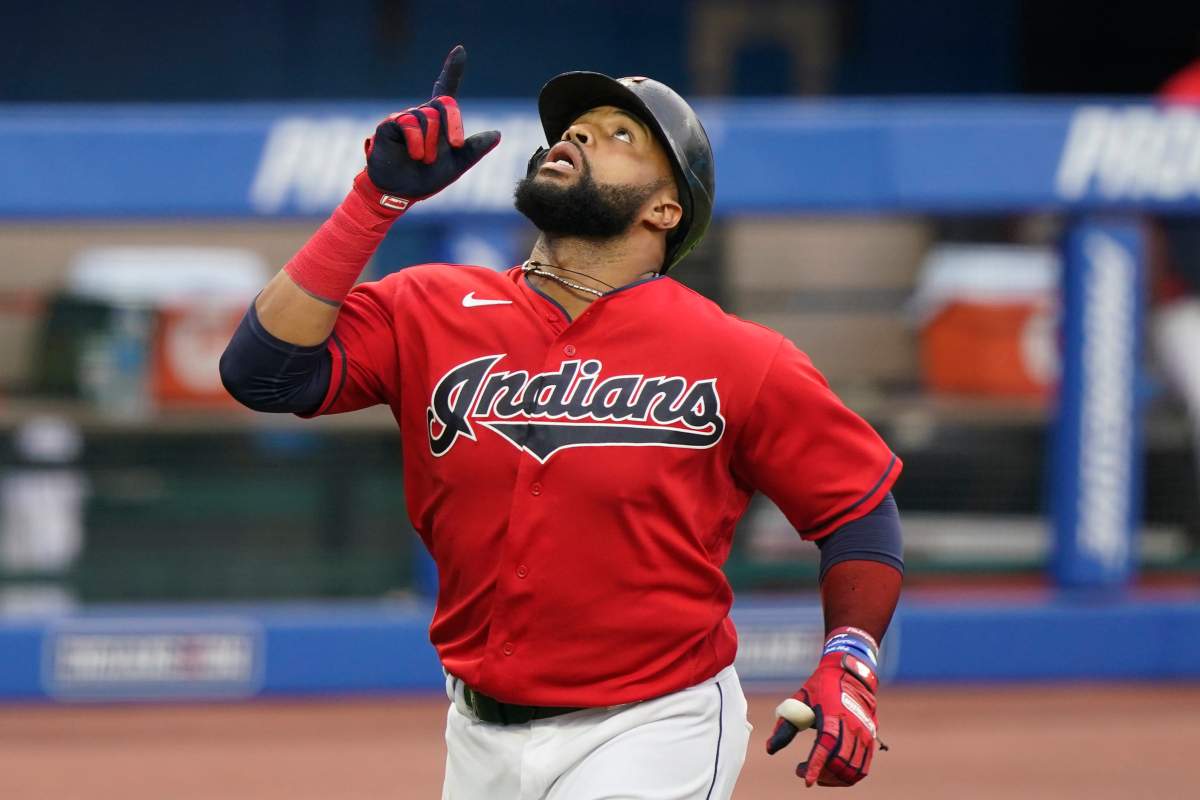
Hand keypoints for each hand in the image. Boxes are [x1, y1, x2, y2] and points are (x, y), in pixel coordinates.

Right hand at [358, 45, 500, 208]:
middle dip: (454, 124)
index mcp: (439, 121)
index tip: (460, 50)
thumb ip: (475, 149)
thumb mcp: (458, 164)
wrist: (401, 193)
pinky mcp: (389, 125)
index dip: (452, 69)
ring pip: (427, 116)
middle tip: (456, 145)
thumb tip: (497, 134)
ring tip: (425, 159)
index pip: (445, 89)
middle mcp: (422, 115)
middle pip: (444, 104)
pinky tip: (416, 154)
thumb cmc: (427, 178)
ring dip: (431, 143)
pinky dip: (416, 141)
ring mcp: (405, 118)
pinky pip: (408, 123)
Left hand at [766, 628, 881, 786]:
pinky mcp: (871, 738)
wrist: (850, 673)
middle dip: (820, 773)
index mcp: (833, 715)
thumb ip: (785, 725)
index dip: (815, 766)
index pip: (826, 747)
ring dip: (833, 778)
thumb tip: (769, 749)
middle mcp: (853, 726)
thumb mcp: (799, 701)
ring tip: (817, 773)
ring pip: (852, 769)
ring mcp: (865, 733)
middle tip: (801, 770)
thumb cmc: (821, 687)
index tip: (806, 781)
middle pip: (839, 763)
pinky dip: (848, 776)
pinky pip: (863, 767)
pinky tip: (833, 773)